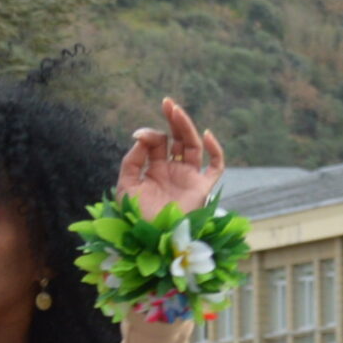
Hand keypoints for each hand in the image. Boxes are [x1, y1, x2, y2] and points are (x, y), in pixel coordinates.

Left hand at [115, 98, 225, 216]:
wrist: (150, 239)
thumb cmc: (136, 217)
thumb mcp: (126, 185)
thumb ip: (132, 160)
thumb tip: (142, 136)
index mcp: (155, 170)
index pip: (157, 144)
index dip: (150, 136)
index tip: (140, 136)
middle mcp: (173, 171)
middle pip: (177, 139)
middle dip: (172, 121)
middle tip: (167, 103)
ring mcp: (189, 178)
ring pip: (193, 146)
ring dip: (186, 127)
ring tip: (176, 111)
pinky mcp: (202, 188)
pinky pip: (216, 167)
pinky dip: (216, 150)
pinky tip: (207, 135)